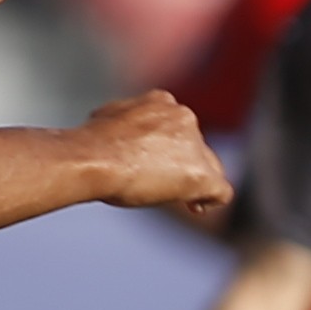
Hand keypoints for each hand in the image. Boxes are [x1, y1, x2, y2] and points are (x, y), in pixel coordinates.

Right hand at [83, 91, 232, 221]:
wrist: (93, 158)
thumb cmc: (90, 144)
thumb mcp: (106, 122)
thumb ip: (123, 125)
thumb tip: (110, 129)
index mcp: (162, 102)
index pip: (178, 127)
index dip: (172, 148)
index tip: (160, 164)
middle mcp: (184, 117)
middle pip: (197, 147)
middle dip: (185, 165)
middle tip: (168, 185)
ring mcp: (195, 145)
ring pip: (210, 167)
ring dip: (195, 183)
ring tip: (181, 200)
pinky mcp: (200, 174)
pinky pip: (220, 190)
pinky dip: (210, 200)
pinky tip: (197, 208)